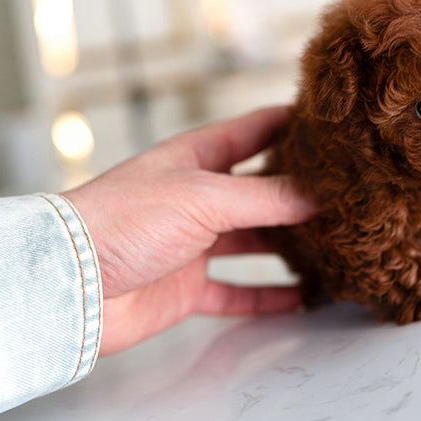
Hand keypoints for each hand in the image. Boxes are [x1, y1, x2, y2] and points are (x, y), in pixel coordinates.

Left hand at [63, 106, 313, 355]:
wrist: (70, 284)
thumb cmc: (124, 221)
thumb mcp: (204, 197)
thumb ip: (266, 198)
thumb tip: (322, 194)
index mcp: (196, 158)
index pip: (255, 131)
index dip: (292, 123)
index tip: (334, 122)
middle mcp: (197, 197)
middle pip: (260, 190)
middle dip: (301, 191)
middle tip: (350, 192)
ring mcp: (192, 244)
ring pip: (253, 242)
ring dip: (290, 246)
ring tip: (336, 246)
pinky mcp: (186, 289)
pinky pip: (236, 293)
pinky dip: (268, 298)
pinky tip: (301, 299)